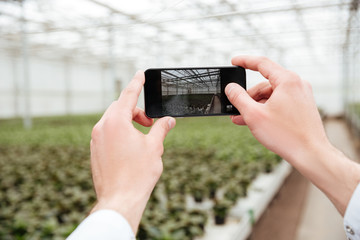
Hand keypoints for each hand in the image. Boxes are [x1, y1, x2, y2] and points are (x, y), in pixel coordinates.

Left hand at [90, 71, 175, 232]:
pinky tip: (131, 147)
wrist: (120, 200)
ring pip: (113, 121)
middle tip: (151, 122)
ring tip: (143, 137)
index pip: (128, 95)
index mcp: (116, 122)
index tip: (139, 74)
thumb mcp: (154, 147)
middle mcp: (101, 127)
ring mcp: (95, 140)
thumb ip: (161, 128)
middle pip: (120, 108)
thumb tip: (169, 120)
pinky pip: (107, 133)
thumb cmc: (138, 174)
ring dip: (129, 122)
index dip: (136, 83)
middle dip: (137, 111)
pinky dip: (120, 133)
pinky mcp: (94, 151)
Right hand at [225, 56, 359, 214]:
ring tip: (242, 119)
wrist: (311, 154)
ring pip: (271, 95)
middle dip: (248, 96)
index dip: (245, 61)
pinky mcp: (302, 107)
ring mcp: (301, 96)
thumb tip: (231, 88)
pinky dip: (266, 110)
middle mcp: (297, 84)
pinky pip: (279, 103)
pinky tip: (255, 122)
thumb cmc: (285, 135)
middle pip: (265, 84)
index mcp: (287, 80)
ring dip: (255, 106)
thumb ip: (239, 98)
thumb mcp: (254, 115)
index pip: (262, 63)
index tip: (234, 61)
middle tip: (235, 109)